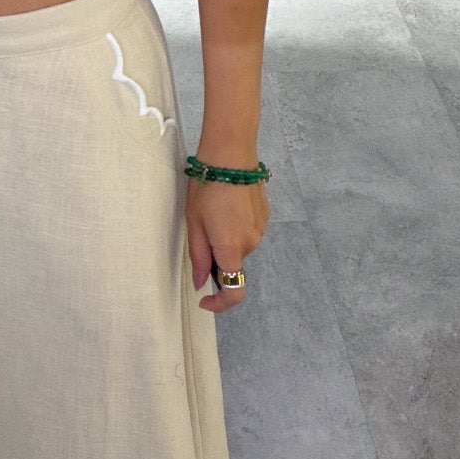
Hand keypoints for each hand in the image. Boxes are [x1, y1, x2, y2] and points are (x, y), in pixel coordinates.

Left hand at [185, 173, 269, 312]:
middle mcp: (251, 243)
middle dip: (215, 255)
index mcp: (231, 248)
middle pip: (232, 263)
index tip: (205, 300)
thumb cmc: (207, 187)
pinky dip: (236, 226)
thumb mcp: (194, 223)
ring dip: (226, 239)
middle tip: (200, 228)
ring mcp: (261, 229)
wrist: (231, 154)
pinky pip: (247, 231)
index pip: (234, 291)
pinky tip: (228, 203)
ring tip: (213, 210)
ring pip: (239, 246)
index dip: (220, 304)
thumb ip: (199, 256)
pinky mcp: (265, 215)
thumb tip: (201, 283)